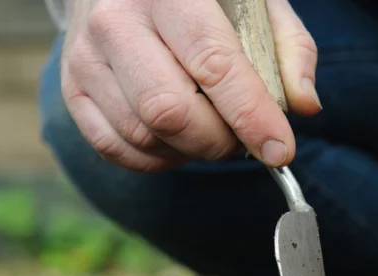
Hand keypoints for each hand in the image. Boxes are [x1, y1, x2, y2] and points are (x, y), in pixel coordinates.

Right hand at [60, 0, 321, 171]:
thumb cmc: (206, 0)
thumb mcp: (256, 4)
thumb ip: (288, 51)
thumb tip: (304, 106)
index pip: (213, 64)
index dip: (251, 116)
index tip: (280, 151)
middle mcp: (116, 20)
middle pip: (169, 111)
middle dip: (218, 142)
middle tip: (241, 138)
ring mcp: (85, 57)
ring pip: (144, 135)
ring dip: (191, 151)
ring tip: (212, 129)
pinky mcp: (73, 90)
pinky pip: (118, 149)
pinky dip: (160, 158)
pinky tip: (180, 139)